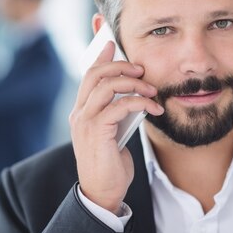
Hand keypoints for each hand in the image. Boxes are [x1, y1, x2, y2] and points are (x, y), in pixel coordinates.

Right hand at [69, 42, 163, 213]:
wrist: (102, 192)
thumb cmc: (110, 162)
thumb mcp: (113, 131)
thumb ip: (116, 111)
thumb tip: (133, 93)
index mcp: (81, 110)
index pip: (88, 74)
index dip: (99, 55)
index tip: (110, 41)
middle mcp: (79, 112)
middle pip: (95, 73)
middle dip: (120, 65)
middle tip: (141, 69)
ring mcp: (85, 121)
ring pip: (106, 86)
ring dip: (134, 83)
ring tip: (152, 90)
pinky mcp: (96, 132)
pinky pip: (119, 106)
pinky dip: (139, 102)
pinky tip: (154, 108)